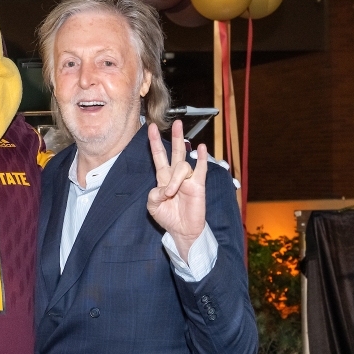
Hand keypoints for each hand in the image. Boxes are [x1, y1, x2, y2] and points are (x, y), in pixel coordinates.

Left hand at [146, 120, 207, 259]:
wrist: (182, 230)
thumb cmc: (168, 217)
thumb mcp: (153, 207)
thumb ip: (154, 195)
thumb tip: (165, 187)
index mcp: (163, 178)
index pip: (159, 156)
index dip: (154, 142)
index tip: (150, 128)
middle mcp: (176, 175)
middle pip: (176, 151)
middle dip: (175, 136)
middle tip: (176, 122)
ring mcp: (188, 179)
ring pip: (183, 166)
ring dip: (176, 178)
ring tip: (173, 193)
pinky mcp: (198, 185)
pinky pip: (201, 169)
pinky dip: (202, 158)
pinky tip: (201, 149)